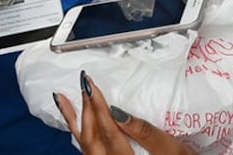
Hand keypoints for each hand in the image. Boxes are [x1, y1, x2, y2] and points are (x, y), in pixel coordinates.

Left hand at [56, 74, 192, 154]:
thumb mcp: (169, 147)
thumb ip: (144, 131)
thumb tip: (118, 112)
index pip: (107, 130)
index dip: (97, 106)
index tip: (90, 84)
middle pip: (92, 137)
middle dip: (86, 108)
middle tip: (83, 83)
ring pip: (84, 144)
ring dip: (74, 120)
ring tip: (63, 100)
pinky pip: (87, 149)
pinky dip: (78, 132)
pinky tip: (75, 121)